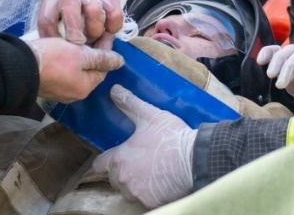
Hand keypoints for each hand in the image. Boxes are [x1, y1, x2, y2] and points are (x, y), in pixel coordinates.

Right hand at [24, 37, 123, 103]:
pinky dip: (69, 62)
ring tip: (79, 40)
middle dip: (93, 53)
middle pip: (90, 71)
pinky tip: (65, 50)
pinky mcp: (49, 86)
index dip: (106, 48)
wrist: (19, 66)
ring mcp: (60, 92)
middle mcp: (74, 94)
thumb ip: (101, 58)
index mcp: (85, 87)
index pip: (103, 67)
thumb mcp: (79, 54)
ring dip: (80, 57)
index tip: (105, 32)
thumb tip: (120, 62)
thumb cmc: (53, 59)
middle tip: (93, 34)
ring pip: (77, 72)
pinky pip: (65, 73)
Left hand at [38, 0, 122, 46]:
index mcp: (52, 0)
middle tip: (81, 45)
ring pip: (95, 15)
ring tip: (94, 37)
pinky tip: (107, 30)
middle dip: (77, 36)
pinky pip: (115, 16)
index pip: (47, 22)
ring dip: (96, 32)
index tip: (64, 50)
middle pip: (72, 14)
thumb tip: (62, 55)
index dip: (55, 40)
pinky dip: (112, 28)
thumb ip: (52, 30)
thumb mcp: (50, 10)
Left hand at [91, 85, 195, 208]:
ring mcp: (138, 193)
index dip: (102, 162)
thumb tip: (114, 90)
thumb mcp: (149, 115)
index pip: (99, 165)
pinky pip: (145, 199)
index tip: (105, 161)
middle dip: (123, 172)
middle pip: (115, 179)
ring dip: (134, 185)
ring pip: (129, 191)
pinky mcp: (153, 202)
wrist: (194, 159)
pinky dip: (150, 193)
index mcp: (119, 159)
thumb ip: (129, 103)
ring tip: (148, 173)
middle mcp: (124, 179)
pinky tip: (160, 182)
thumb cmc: (170, 137)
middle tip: (137, 162)